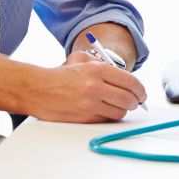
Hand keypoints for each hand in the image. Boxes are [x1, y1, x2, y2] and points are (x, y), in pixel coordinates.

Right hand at [26, 56, 146, 122]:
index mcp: (96, 69)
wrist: (37, 90)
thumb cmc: (60, 74)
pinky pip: (106, 120)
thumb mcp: (80, 59)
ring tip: (117, 104)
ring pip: (120, 112)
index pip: (130, 81)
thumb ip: (102, 63)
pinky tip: (104, 110)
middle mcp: (95, 87)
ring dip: (122, 110)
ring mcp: (89, 104)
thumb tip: (124, 77)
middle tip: (135, 101)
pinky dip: (109, 116)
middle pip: (129, 99)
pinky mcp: (84, 118)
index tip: (141, 93)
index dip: (140, 89)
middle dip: (135, 102)